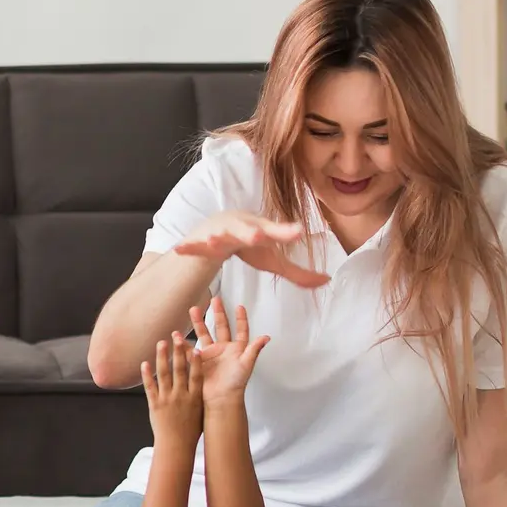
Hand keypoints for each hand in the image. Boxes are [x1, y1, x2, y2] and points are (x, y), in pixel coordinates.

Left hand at [141, 337, 204, 450]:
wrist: (176, 445)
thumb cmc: (191, 430)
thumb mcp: (202, 412)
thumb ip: (201, 396)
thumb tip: (205, 382)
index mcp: (194, 398)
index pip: (196, 376)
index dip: (196, 361)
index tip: (196, 348)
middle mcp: (181, 396)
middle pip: (180, 370)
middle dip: (179, 352)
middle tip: (177, 337)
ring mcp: (167, 399)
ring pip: (164, 375)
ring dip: (162, 357)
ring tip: (161, 343)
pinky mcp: (154, 404)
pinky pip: (150, 387)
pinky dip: (147, 375)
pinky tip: (145, 363)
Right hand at [172, 211, 328, 288]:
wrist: (217, 225)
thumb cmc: (250, 244)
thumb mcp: (273, 258)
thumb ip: (298, 272)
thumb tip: (327, 281)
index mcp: (262, 231)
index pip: (277, 232)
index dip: (287, 232)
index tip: (299, 230)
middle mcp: (242, 229)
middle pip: (248, 231)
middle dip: (252, 233)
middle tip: (259, 236)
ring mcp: (220, 233)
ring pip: (219, 236)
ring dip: (216, 238)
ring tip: (214, 240)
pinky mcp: (202, 242)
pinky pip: (193, 246)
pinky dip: (187, 247)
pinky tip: (179, 249)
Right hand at [188, 296, 269, 402]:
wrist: (221, 398)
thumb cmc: (236, 383)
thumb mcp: (246, 364)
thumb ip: (254, 349)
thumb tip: (266, 337)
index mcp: (237, 349)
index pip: (241, 330)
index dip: (241, 319)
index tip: (239, 306)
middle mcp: (224, 349)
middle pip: (221, 326)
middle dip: (218, 313)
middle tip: (214, 299)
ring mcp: (211, 354)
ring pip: (204, 334)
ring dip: (199, 322)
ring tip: (193, 309)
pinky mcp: (200, 361)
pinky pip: (191, 349)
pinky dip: (184, 342)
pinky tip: (177, 334)